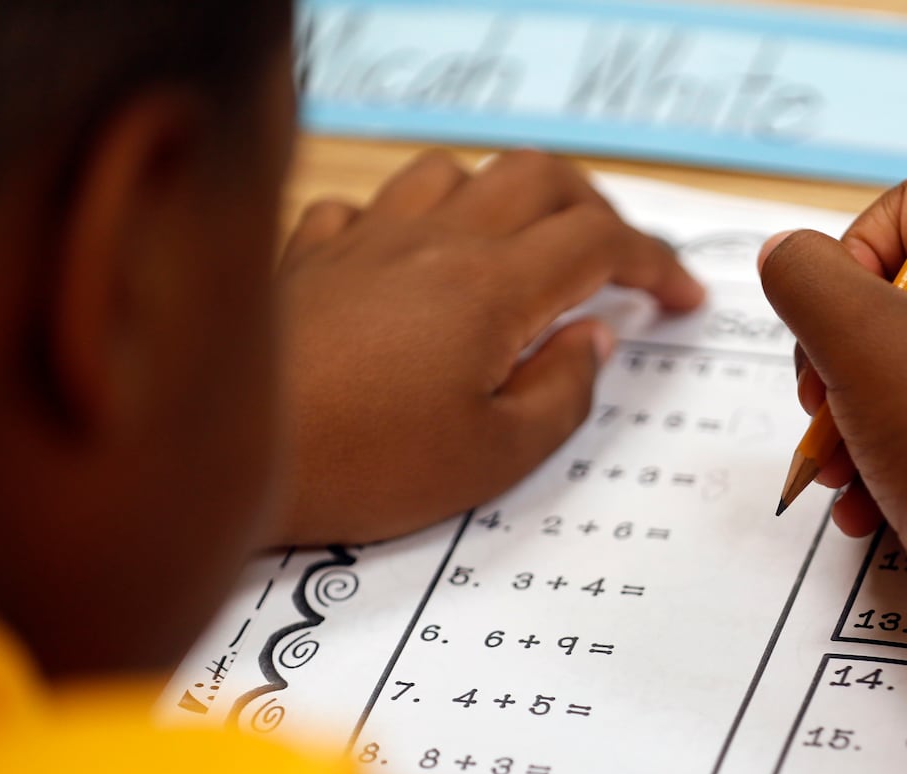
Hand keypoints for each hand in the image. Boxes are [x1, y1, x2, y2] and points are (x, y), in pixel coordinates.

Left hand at [270, 149, 704, 544]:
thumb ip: (562, 391)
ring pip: (454, 174)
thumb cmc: (362, 467)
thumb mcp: (494, 456)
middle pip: (538, 179)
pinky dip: (409, 223)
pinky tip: (409, 265)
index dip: (655, 263)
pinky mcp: (309, 257)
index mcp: (490, 288)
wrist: (225, 459)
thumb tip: (592, 342)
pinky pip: (369, 207)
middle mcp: (432, 243)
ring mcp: (365, 241)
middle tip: (617, 259)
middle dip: (596, 208)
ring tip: (519, 249)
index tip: (681, 297)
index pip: (599, 244)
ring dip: (503, 198)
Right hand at [759, 177, 906, 632]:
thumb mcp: (855, 336)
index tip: (832, 318)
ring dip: (847, 421)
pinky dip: (884, 463)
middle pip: (895, 300)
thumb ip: (803, 276)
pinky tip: (864, 504)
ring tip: (834, 467)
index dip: (851, 253)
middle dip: (835, 357)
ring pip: (902, 375)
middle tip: (819, 402)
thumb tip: (784, 255)